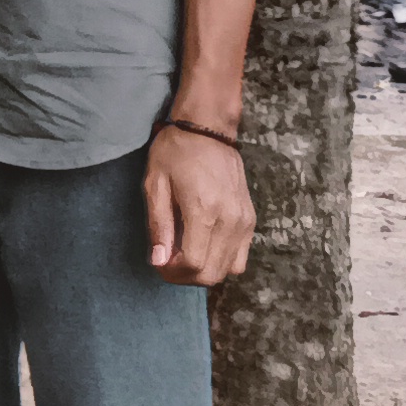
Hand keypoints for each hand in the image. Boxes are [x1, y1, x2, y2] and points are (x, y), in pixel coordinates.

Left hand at [143, 124, 253, 286]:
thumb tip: (159, 261)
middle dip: (186, 276)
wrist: (208, 129)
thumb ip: (159, 226)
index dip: (172, 273)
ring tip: (184, 253)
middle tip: (168, 262)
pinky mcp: (250, 220)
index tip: (158, 263)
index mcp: (203, 211)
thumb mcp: (155, 184)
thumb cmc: (175, 153)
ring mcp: (244, 222)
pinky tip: (204, 245)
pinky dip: (222, 261)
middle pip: (212, 274)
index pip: (193, 264)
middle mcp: (229, 220)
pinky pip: (240, 258)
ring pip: (228, 270)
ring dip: (204, 271)